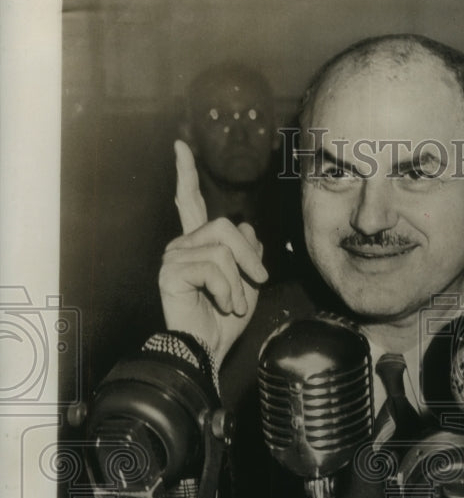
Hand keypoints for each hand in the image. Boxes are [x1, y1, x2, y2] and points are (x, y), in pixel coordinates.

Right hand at [158, 140, 268, 365]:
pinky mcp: (170, 272)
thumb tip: (245, 226)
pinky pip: (214, 266)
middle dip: (250, 256)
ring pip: (223, 248)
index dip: (186, 174)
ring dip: (240, 282)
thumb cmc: (225, 321)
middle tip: (259, 282)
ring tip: (235, 304)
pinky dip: (229, 290)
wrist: (209, 350)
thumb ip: (247, 252)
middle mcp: (180, 245)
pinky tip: (224, 306)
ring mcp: (173, 257)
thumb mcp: (247, 282)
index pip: (191, 204)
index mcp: (196, 244)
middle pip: (226, 226)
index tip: (180, 146)